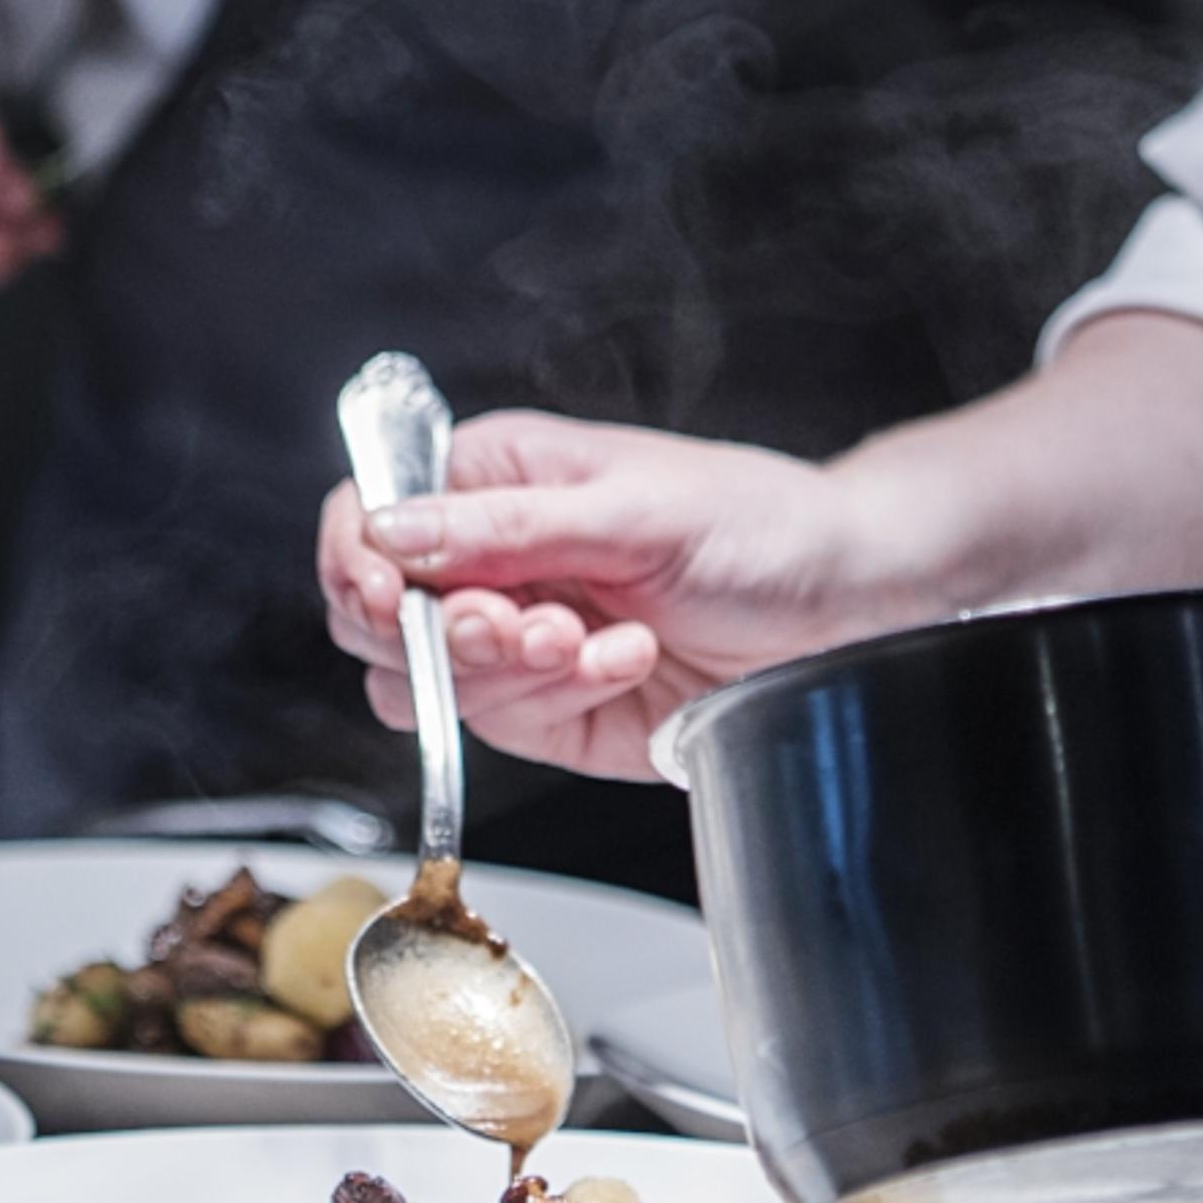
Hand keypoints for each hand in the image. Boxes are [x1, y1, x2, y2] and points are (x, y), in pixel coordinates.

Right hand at [318, 412, 881, 781]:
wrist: (843, 603)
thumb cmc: (756, 523)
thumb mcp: (631, 511)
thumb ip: (506, 531)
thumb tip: (392, 532)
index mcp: (495, 477)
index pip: (370, 513)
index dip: (359, 561)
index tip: (392, 601)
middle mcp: (490, 557)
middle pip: (381, 616)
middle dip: (446, 636)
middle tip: (522, 628)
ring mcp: (515, 636)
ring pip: (429, 685)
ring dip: (507, 674)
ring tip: (593, 642)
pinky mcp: (549, 707)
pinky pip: (502, 725)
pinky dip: (560, 698)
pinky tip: (629, 660)